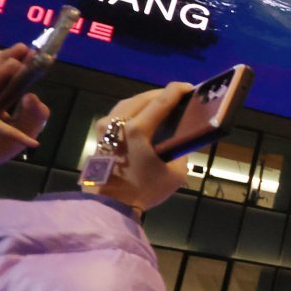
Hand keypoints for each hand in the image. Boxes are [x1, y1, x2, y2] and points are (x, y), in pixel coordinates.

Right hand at [0, 44, 50, 194]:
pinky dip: (6, 130)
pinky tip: (28, 140)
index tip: (30, 50)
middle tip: (27, 49)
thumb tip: (34, 96)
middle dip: (9, 60)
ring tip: (19, 66)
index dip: (11, 58)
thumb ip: (32, 116)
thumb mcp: (19, 132)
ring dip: (2, 75)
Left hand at [87, 83, 195, 211]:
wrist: (110, 204)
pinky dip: (134, 110)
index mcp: (138, 129)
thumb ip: (181, 152)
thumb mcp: (175, 174)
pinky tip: (144, 117)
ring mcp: (106, 125)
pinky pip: (120, 113)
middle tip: (178, 98)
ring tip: (162, 105)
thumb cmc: (144, 190)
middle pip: (144, 98)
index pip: (161, 101)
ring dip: (147, 101)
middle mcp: (119, 122)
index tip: (190, 87)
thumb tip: (182, 141)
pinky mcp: (100, 133)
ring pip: (129, 102)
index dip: (177, 91)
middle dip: (162, 94)